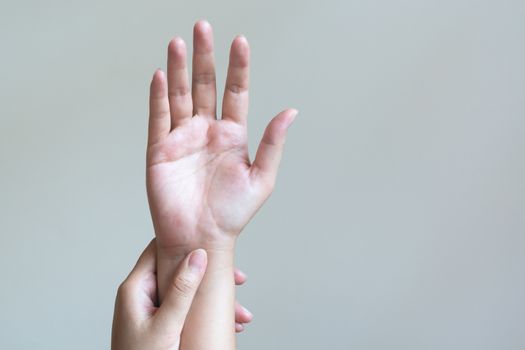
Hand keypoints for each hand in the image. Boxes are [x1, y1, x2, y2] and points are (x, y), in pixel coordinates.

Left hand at [111, 240, 252, 349]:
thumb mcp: (165, 325)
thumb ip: (181, 291)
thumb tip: (198, 256)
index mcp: (135, 288)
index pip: (160, 249)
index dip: (188, 244)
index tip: (215, 246)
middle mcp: (141, 294)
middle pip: (180, 271)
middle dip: (211, 276)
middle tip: (238, 281)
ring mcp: (150, 309)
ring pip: (188, 292)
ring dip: (213, 299)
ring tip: (240, 313)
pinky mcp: (159, 322)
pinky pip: (186, 309)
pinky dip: (206, 313)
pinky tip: (227, 323)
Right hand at [146, 19, 296, 254]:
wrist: (202, 238)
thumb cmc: (232, 214)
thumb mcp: (262, 178)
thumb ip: (273, 143)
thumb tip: (290, 111)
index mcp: (233, 135)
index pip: (236, 92)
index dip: (238, 67)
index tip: (240, 41)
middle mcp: (207, 131)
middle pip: (206, 85)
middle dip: (205, 57)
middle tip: (203, 27)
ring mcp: (183, 138)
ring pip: (180, 95)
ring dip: (178, 68)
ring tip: (179, 42)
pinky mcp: (161, 150)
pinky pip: (159, 117)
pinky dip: (159, 97)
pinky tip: (160, 75)